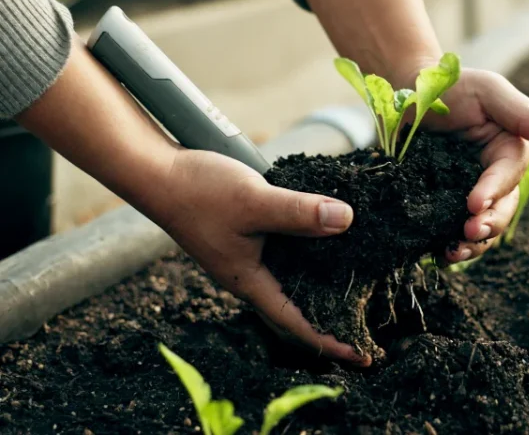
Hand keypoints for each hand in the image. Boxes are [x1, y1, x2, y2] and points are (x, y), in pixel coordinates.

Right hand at [153, 149, 370, 366]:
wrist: (159, 172)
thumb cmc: (198, 192)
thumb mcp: (255, 201)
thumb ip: (299, 213)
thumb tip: (346, 220)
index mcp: (250, 281)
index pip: (298, 323)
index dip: (332, 341)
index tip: (365, 356)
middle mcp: (251, 275)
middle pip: (298, 308)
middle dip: (332, 320)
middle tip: (369, 328)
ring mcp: (248, 256)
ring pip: (294, 279)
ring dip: (324, 286)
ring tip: (359, 289)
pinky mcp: (249, 234)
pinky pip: (288, 252)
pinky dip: (312, 252)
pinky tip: (330, 239)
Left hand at [404, 66, 528, 261]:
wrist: (406, 94)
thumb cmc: (451, 86)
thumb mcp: (488, 92)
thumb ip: (524, 115)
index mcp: (512, 151)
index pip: (508, 176)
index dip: (494, 192)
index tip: (473, 204)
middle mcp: (497, 178)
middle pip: (503, 209)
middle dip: (488, 225)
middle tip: (467, 233)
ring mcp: (471, 193)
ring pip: (484, 227)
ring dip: (473, 245)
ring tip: (452, 253)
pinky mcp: (447, 204)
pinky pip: (454, 231)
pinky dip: (451, 246)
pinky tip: (438, 256)